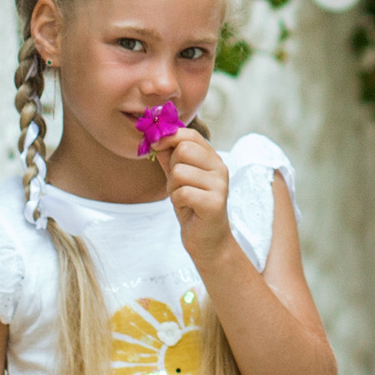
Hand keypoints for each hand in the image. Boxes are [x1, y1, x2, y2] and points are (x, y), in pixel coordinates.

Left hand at [163, 126, 235, 272]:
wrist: (207, 240)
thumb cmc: (192, 206)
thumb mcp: (178, 179)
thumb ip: (169, 158)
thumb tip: (154, 137)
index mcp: (212, 159)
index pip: (190, 135)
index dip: (169, 137)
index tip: (155, 145)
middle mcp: (220, 168)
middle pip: (183, 150)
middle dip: (171, 168)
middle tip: (177, 184)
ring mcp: (219, 185)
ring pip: (179, 172)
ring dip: (173, 188)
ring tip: (183, 198)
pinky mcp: (214, 203)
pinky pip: (182, 192)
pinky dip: (177, 201)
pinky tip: (187, 207)